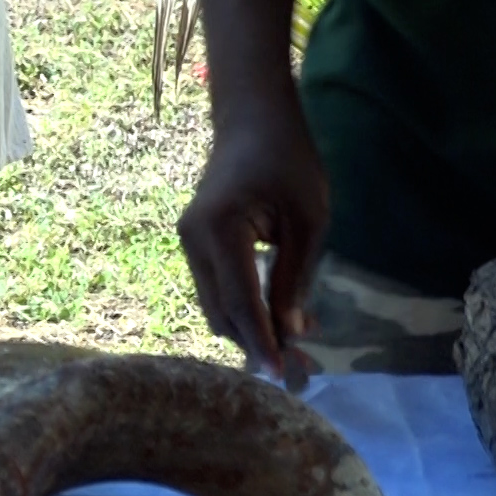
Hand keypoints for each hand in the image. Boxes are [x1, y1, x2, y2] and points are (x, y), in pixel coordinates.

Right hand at [176, 103, 329, 376]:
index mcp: (219, 231)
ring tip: (292, 344)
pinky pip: (215, 290)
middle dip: (255, 343)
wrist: (253, 120)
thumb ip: (295, 276)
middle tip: (299, 366)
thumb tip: (290, 331)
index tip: (284, 375)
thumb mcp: (308, 219)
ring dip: (248, 329)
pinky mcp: (193, 245)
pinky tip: (273, 317)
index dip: (261, 341)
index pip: (239, 302)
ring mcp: (187, 244)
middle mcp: (192, 242)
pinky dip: (241, 310)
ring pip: (214, 306)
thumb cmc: (289, 160)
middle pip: (219, 313)